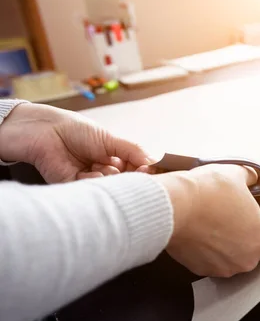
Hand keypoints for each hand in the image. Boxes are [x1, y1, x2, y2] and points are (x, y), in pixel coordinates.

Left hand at [0, 103, 153, 182]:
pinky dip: (95, 180)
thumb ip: (133, 151)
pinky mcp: (75, 187)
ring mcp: (89, 179)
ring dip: (109, 176)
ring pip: (111, 188)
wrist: (44, 131)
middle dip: (128, 176)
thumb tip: (154, 162)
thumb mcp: (110, 138)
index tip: (148, 169)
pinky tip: (91, 170)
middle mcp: (103, 170)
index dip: (143, 171)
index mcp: (113, 157)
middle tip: (132, 169)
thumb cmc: (74, 130)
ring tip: (100, 163)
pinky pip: (93, 190)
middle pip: (125, 181)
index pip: (135, 169)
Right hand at [155, 164, 259, 277]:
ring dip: (220, 243)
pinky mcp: (201, 271)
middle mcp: (248, 260)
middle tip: (225, 215)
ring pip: (227, 256)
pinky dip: (203, 249)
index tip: (243, 211)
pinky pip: (207, 260)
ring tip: (209, 222)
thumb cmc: (209, 193)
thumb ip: (250, 178)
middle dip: (238, 234)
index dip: (253, 220)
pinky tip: (197, 231)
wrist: (176, 206)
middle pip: (247, 247)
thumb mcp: (237, 174)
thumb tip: (251, 178)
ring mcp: (224, 268)